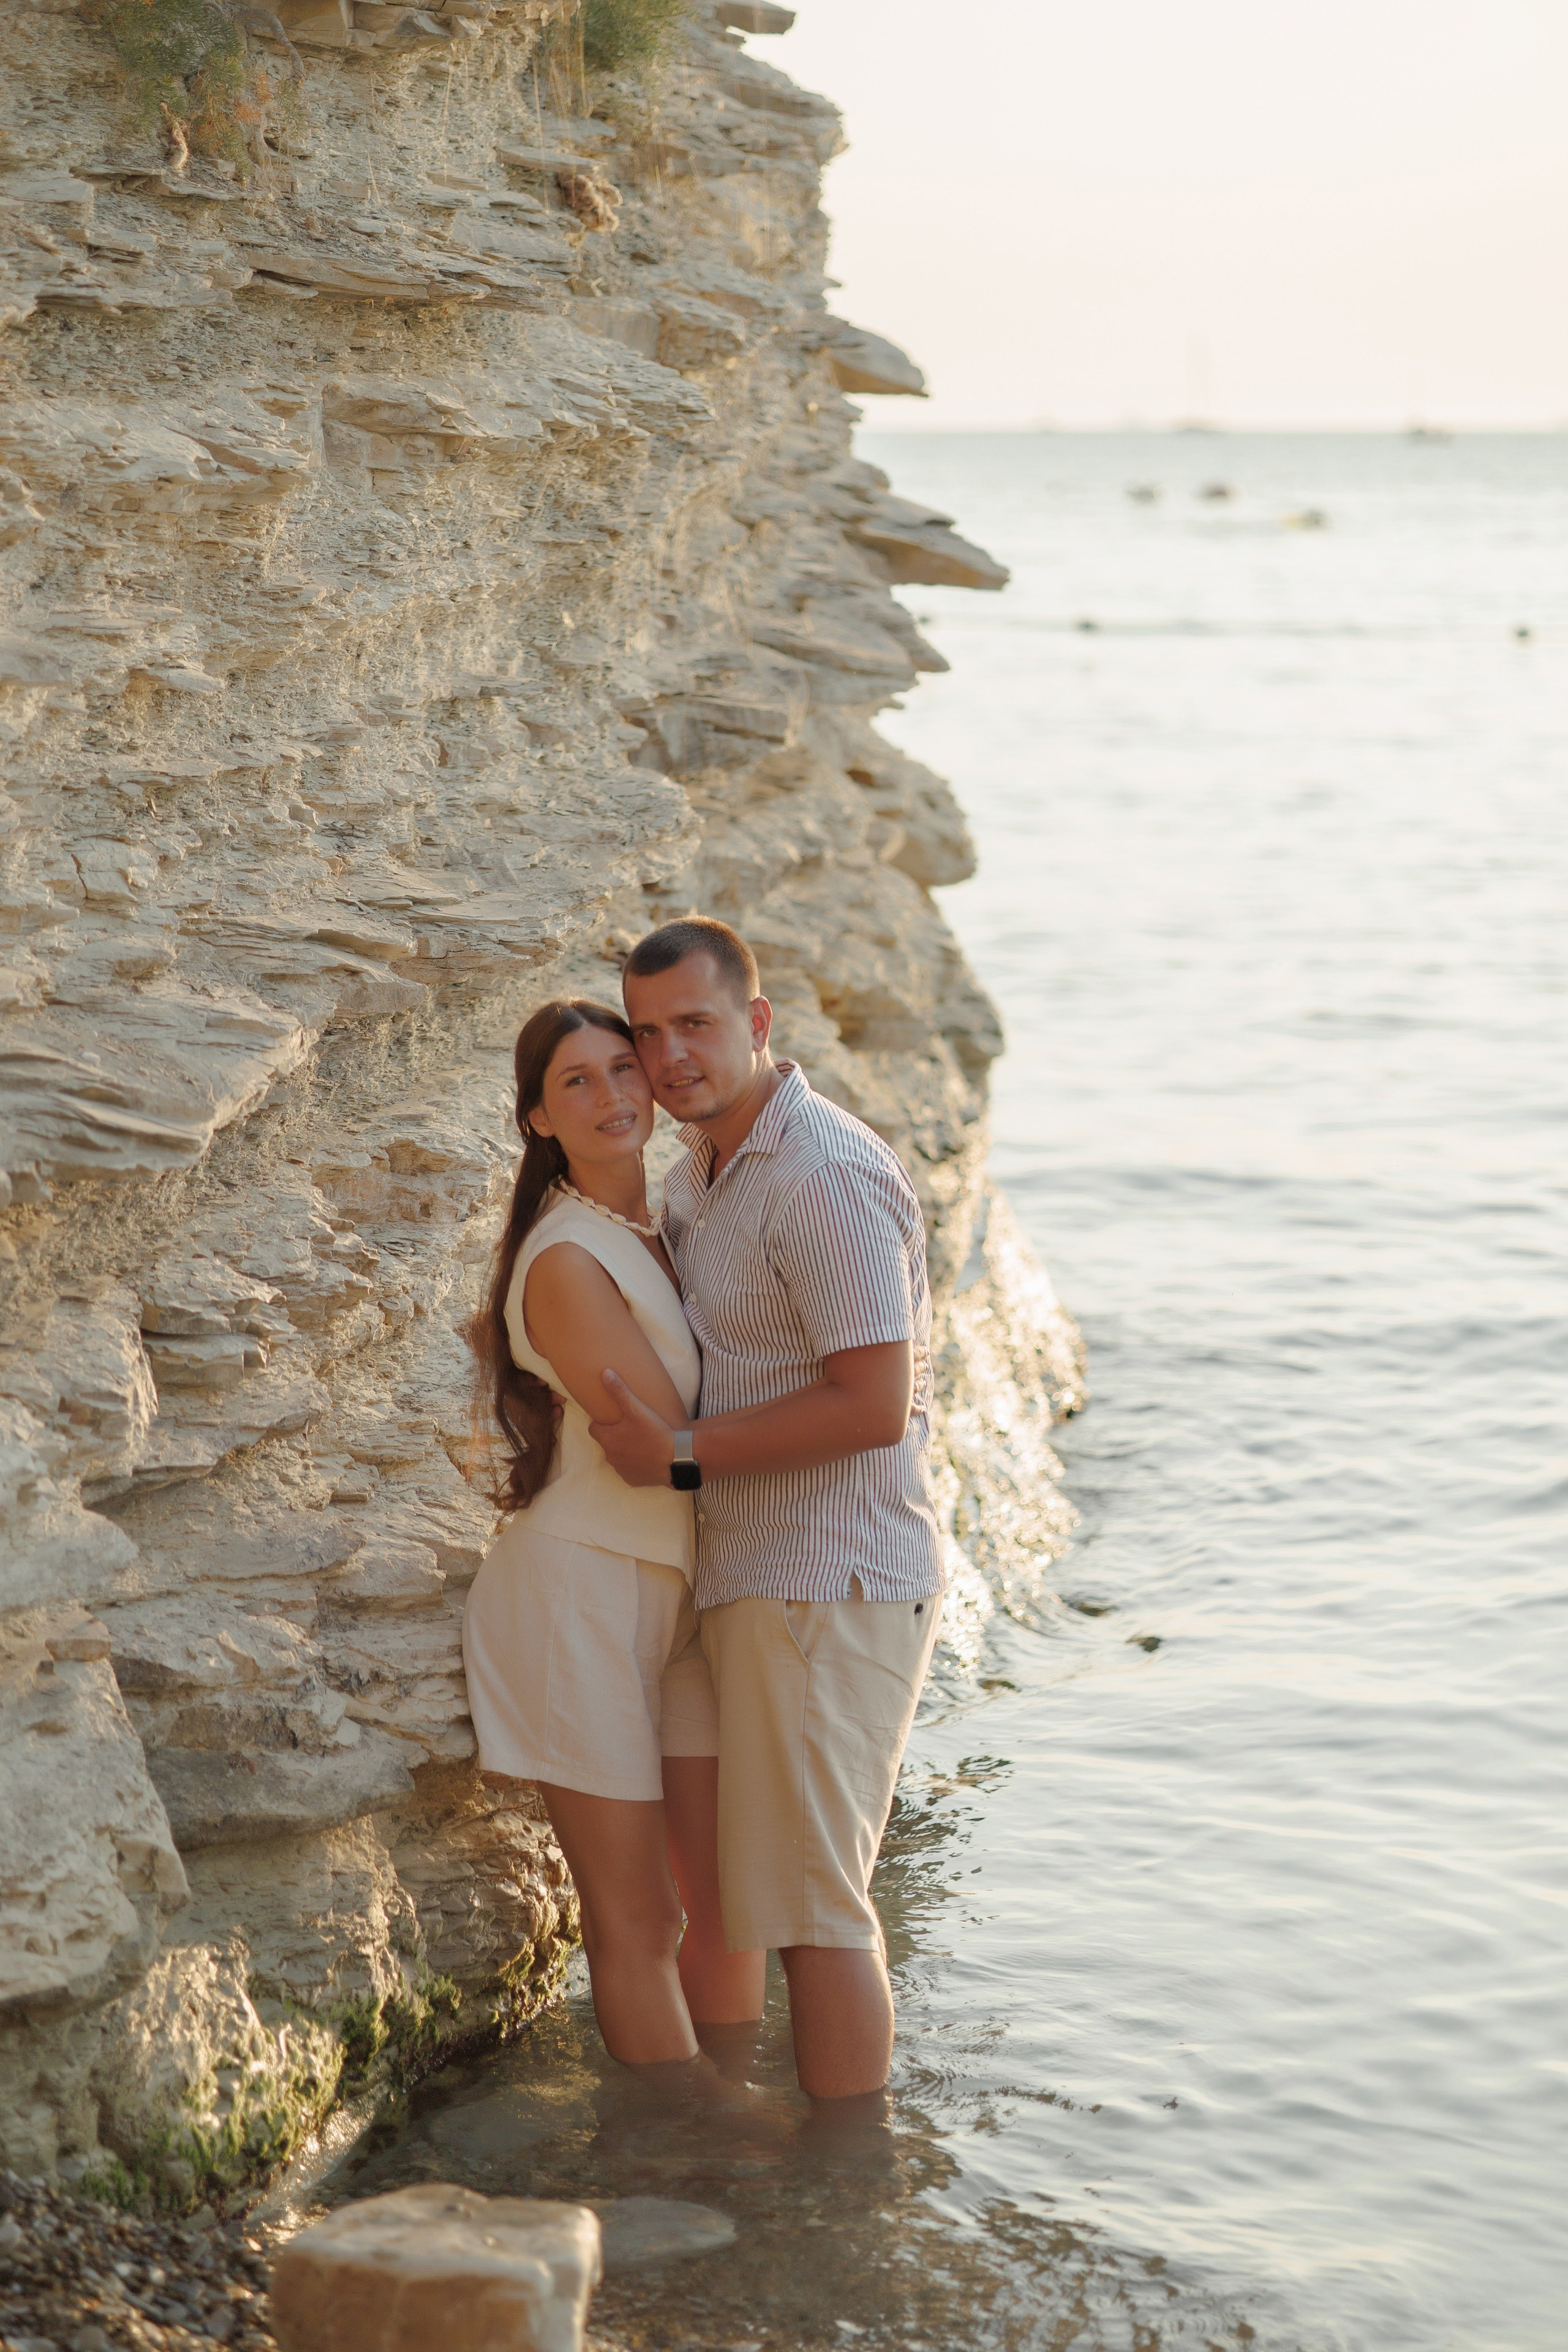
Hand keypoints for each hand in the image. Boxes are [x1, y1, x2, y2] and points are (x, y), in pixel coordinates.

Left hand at [589, 1368, 677, 1487]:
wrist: (676, 1459)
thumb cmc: (655, 1432)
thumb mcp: (637, 1409)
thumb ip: (619, 1391)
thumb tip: (605, 1373)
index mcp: (607, 1439)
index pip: (594, 1429)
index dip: (602, 1423)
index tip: (614, 1419)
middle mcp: (610, 1457)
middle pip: (606, 1443)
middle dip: (614, 1437)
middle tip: (631, 1429)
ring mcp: (621, 1470)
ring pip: (617, 1457)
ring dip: (624, 1451)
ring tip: (641, 1442)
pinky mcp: (632, 1481)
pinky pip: (628, 1471)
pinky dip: (634, 1465)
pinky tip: (646, 1457)